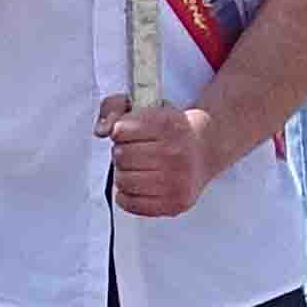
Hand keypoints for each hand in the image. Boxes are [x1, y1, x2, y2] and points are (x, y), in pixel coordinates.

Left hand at [101, 95, 219, 218]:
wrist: (204, 149)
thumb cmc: (169, 129)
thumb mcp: (144, 103)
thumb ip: (113, 107)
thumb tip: (102, 131)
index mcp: (169, 124)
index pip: (120, 131)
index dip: (119, 131)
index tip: (129, 132)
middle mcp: (176, 153)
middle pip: (120, 156)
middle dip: (121, 152)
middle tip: (134, 151)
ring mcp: (177, 181)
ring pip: (123, 181)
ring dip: (123, 173)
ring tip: (137, 167)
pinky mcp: (175, 203)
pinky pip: (131, 203)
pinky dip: (126, 195)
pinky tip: (137, 184)